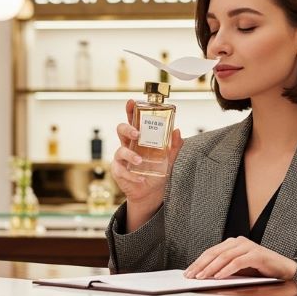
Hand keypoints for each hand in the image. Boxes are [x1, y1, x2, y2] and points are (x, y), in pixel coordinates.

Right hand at [110, 99, 183, 228]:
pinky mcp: (119, 172)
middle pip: (121, 130)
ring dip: (130, 155)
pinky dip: (132, 175)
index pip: (133, 120)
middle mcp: (128, 145)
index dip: (130, 110)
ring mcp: (122, 159)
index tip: (132, 102)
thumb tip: (177, 131)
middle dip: (127, 129)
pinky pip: (122, 170)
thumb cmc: (157, 172)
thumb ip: (174, 146)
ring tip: (140, 161)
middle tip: (137, 133)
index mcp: (139, 138)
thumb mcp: (169, 159)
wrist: (151, 193)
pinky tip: (140, 179)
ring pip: (119, 150)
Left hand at [184, 237, 296, 280]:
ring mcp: (248, 246)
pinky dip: (227, 270)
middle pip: (215, 253)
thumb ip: (223, 269)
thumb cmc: (259, 270)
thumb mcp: (237, 269)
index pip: (211, 252)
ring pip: (225, 256)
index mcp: (232, 243)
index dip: (198, 262)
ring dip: (211, 268)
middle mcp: (239, 242)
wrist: (283, 269)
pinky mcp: (257, 254)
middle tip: (191, 276)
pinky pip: (238, 262)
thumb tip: (203, 276)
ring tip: (202, 277)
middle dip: (201, 265)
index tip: (188, 272)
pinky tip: (219, 277)